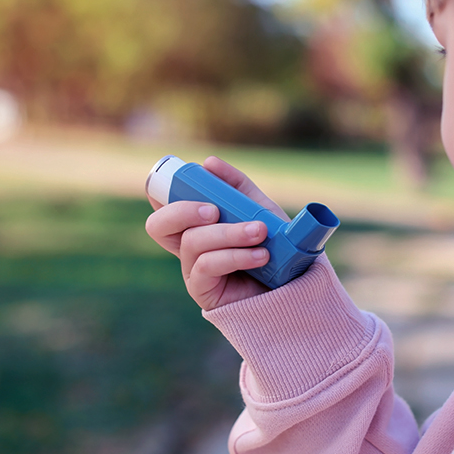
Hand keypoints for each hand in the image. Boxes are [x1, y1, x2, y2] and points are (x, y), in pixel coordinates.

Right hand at [145, 156, 289, 309]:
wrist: (295, 286)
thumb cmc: (275, 247)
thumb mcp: (260, 209)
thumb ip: (237, 186)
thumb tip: (209, 162)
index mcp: (196, 226)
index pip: (163, 207)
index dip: (163, 192)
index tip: (189, 179)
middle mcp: (188, 248)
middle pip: (158, 225)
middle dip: (182, 211)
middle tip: (214, 210)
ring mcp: (193, 270)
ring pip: (193, 242)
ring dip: (228, 233)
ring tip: (260, 232)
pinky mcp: (203, 291)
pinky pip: (207, 266)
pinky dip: (235, 256)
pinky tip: (260, 255)